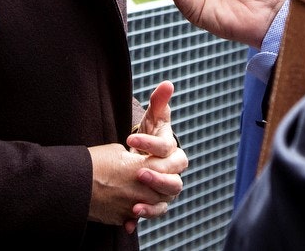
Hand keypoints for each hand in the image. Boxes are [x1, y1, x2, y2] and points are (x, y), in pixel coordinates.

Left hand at [89, 80, 187, 232]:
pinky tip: (130, 220)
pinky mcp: (156, 202)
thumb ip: (159, 102)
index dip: (151, 144)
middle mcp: (173, 172)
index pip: (167, 148)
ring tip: (135, 203)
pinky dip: (144, 217)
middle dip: (157, 177)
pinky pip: (155, 212)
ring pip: (167, 198)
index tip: (131, 139)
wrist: (145, 155)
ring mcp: (165, 188)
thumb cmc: (150, 133)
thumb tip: (167, 84)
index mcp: (172, 150)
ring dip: (153, 202)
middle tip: (138, 172)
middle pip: (174, 179)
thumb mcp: (153, 118)